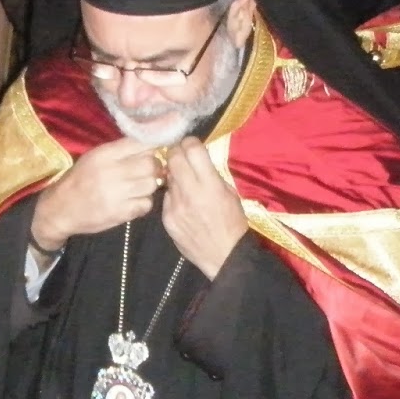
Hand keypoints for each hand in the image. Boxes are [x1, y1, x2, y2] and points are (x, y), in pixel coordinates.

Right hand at [31, 137, 164, 252]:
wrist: (59, 209)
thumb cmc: (78, 180)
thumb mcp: (93, 158)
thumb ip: (120, 151)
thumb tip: (151, 145)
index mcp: (104, 155)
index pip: (141, 143)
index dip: (152, 147)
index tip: (151, 152)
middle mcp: (111, 172)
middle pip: (151, 164)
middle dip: (153, 167)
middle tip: (145, 172)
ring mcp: (117, 193)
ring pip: (152, 184)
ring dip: (149, 186)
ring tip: (138, 188)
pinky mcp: (121, 213)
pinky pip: (147, 204)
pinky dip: (143, 203)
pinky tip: (132, 201)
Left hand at [161, 137, 246, 279]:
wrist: (223, 255)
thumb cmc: (233, 223)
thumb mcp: (230, 194)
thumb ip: (212, 175)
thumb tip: (198, 161)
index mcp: (210, 185)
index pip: (192, 150)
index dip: (189, 143)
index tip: (190, 144)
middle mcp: (190, 192)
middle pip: (173, 159)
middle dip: (175, 152)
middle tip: (180, 155)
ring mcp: (175, 206)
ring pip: (167, 178)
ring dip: (173, 174)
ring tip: (184, 180)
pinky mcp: (166, 218)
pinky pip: (166, 198)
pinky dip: (172, 195)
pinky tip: (182, 202)